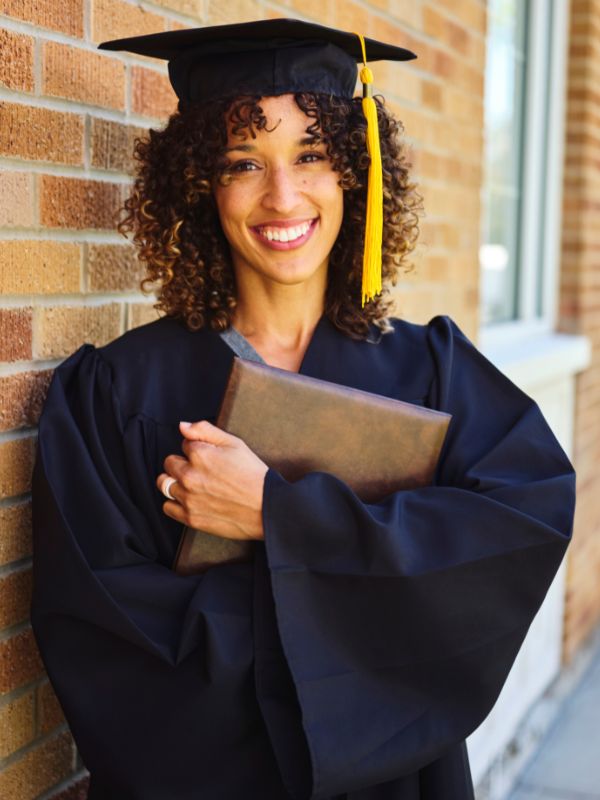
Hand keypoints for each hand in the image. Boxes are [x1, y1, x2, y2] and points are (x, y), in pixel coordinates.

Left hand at [156, 421, 268, 540]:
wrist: (266, 508)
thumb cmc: (253, 474)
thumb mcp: (234, 444)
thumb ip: (205, 430)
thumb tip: (182, 426)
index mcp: (200, 454)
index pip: (184, 444)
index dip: (197, 449)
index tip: (210, 458)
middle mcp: (190, 475)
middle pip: (169, 463)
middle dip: (182, 463)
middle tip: (202, 471)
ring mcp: (188, 498)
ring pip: (164, 484)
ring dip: (175, 482)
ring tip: (194, 485)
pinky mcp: (190, 517)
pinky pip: (167, 507)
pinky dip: (175, 503)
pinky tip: (190, 500)